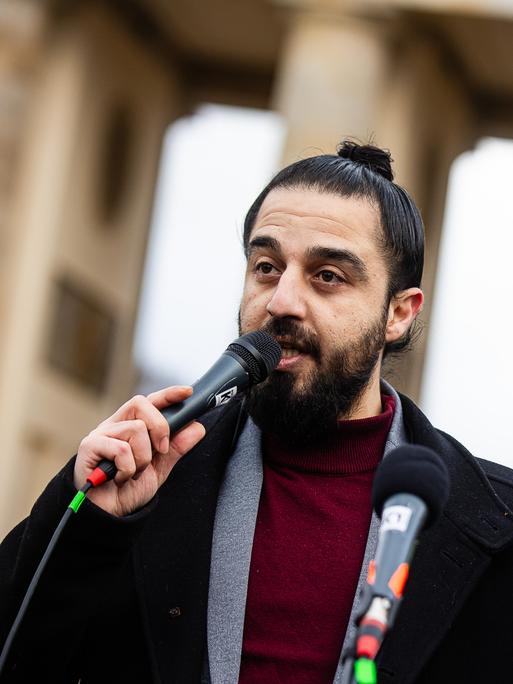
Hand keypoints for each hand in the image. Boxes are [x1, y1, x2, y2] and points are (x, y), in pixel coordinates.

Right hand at [74, 386, 205, 516]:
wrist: (107, 515)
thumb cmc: (128, 489)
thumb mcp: (159, 468)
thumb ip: (176, 448)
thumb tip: (197, 427)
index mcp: (129, 426)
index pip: (149, 402)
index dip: (168, 394)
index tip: (187, 392)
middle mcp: (114, 425)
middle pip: (141, 403)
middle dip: (159, 427)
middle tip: (161, 451)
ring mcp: (100, 434)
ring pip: (135, 428)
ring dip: (143, 458)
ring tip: (134, 473)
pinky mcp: (89, 447)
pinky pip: (122, 449)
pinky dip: (128, 469)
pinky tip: (120, 478)